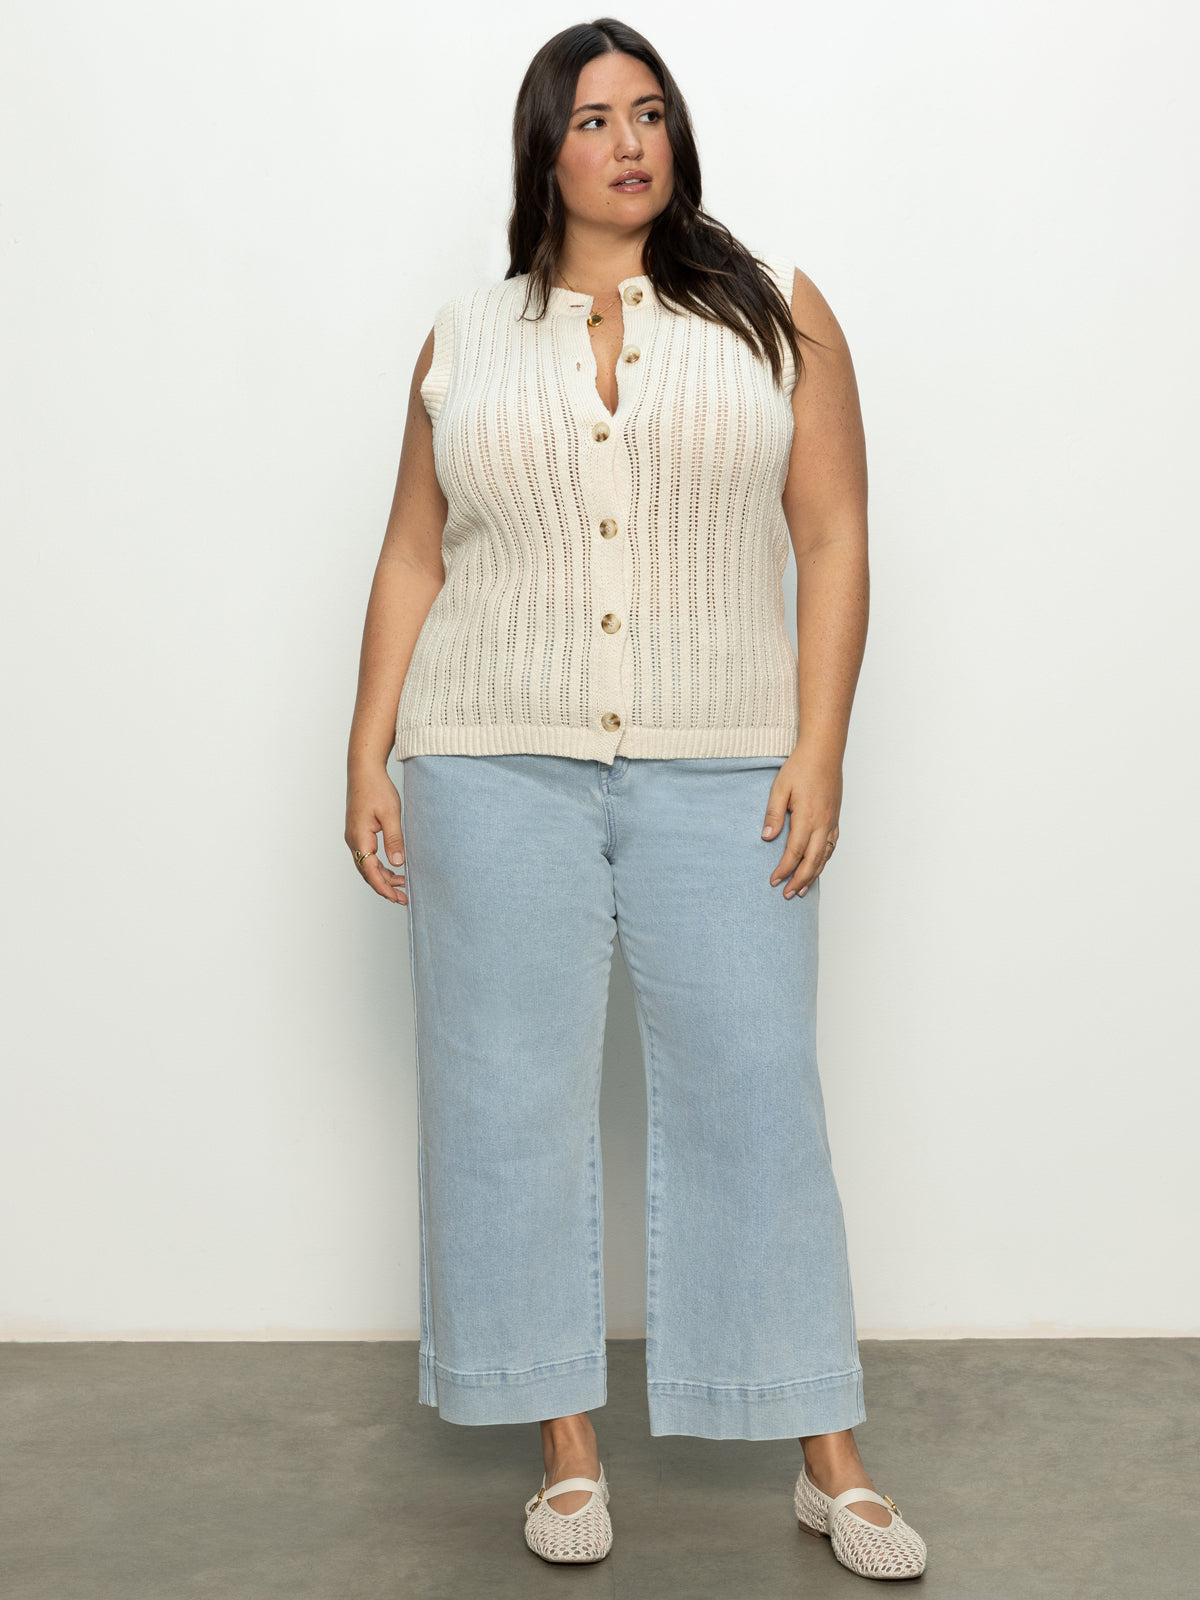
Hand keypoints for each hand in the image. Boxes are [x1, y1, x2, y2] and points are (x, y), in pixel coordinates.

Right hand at [345, 768, 407, 903]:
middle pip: (367, 872)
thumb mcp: (391, 814)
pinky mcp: (358, 832)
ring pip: (367, 865)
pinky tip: (393, 868)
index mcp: (359, 838)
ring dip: (383, 877)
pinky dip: (379, 866)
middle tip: (402, 898)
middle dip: (384, 887)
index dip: (383, 887)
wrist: (363, 770)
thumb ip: (394, 839)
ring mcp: (354, 837)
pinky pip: (367, 855)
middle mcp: (353, 840)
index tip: (397, 898)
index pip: (370, 871)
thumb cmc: (376, 788)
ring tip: (401, 885)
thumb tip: (398, 863)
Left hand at [761, 746, 841, 897]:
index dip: (783, 869)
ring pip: (824, 857)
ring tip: (802, 890)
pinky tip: (817, 867)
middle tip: (787, 894)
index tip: (773, 881)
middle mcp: (823, 824)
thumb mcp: (780, 788)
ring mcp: (831, 822)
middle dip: (799, 880)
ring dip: (813, 875)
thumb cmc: (800, 767)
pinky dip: (824, 861)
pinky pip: (831, 846)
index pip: (794, 852)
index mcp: (807, 818)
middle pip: (812, 861)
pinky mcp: (835, 818)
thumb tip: (767, 838)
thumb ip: (773, 815)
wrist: (824, 752)